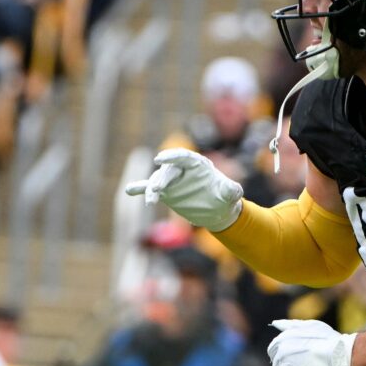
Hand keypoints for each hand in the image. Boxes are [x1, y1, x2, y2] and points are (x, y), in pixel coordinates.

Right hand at [125, 148, 244, 231]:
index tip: (160, 159)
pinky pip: (150, 189)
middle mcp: (182, 170)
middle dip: (162, 179)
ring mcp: (172, 181)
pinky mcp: (166, 192)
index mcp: (198, 164)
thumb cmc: (225, 197)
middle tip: (158, 189)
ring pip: (158, 181)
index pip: (184, 157)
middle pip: (169, 171)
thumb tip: (235, 192)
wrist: (217, 208)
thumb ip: (231, 191)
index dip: (172, 156)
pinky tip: (129, 190)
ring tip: (149, 199)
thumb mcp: (230, 194)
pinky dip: (140, 189)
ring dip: (151, 189)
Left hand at [252, 319, 355, 365]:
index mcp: (279, 342)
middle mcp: (278, 357)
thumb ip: (289, 325)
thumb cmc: (328, 340)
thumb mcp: (308, 326)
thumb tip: (274, 324)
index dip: (287, 356)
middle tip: (309, 363)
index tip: (301, 355)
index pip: (274, 353)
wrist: (340, 355)